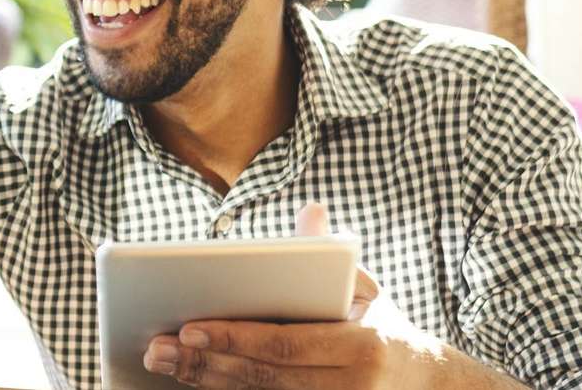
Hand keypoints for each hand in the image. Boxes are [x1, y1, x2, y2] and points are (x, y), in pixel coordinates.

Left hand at [140, 203, 489, 388]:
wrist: (424, 385)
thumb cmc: (382, 326)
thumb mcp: (365, 288)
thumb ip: (330, 255)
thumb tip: (310, 209)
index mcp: (362, 347)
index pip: (286, 342)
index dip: (235, 338)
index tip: (189, 327)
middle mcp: (351, 387)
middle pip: (264, 376)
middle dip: (205, 362)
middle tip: (156, 347)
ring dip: (205, 381)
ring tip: (162, 362)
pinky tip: (193, 379)